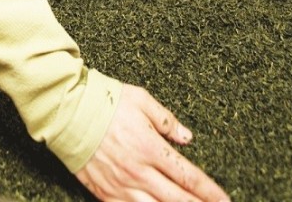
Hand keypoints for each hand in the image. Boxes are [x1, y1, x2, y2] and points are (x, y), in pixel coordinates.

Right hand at [75, 85, 228, 201]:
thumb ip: (166, 120)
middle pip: (177, 199)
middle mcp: (139, 171)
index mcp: (151, 147)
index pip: (188, 176)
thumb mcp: (141, 99)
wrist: (67, 112)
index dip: (209, 191)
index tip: (224, 200)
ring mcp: (121, 186)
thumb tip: (187, 138)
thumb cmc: (104, 100)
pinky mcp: (104, 193)